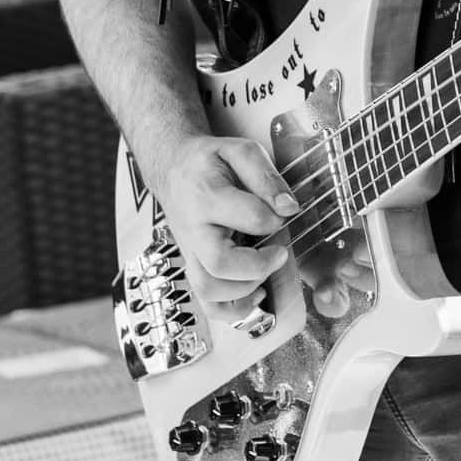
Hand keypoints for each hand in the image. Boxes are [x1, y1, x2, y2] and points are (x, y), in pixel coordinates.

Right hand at [151, 134, 297, 321]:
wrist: (172, 169)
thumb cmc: (209, 161)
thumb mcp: (239, 150)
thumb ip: (266, 175)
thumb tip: (288, 207)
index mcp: (207, 195)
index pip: (247, 216)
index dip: (274, 217)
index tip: (285, 211)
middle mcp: (194, 229)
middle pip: (220, 263)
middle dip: (259, 265)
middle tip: (281, 252)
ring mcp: (191, 251)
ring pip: (209, 288)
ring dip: (245, 289)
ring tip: (267, 270)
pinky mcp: (194, 265)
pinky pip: (206, 302)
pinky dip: (232, 309)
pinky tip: (256, 295)